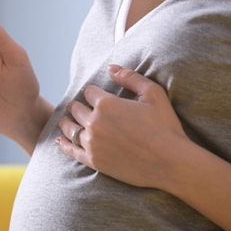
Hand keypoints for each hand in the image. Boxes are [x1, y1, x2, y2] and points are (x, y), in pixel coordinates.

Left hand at [56, 65, 190, 188]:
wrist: (170, 162)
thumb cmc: (165, 126)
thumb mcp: (153, 93)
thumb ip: (130, 77)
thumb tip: (110, 68)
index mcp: (107, 103)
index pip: (89, 92)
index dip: (91, 92)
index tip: (92, 94)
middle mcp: (95, 122)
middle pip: (77, 110)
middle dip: (76, 106)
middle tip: (74, 107)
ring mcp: (92, 143)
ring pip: (71, 129)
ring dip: (66, 123)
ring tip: (64, 121)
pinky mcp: (94, 161)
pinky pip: (72, 151)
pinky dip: (64, 145)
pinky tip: (60, 141)